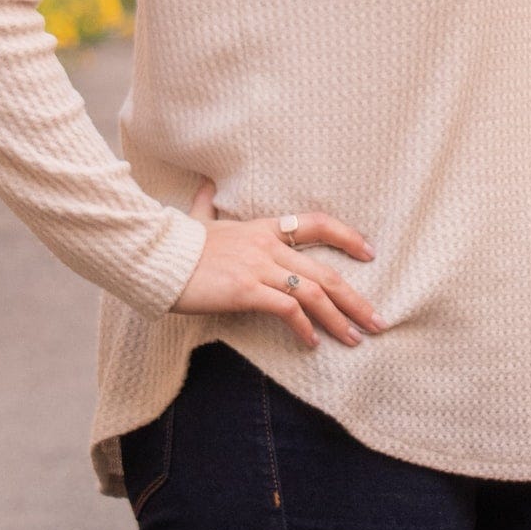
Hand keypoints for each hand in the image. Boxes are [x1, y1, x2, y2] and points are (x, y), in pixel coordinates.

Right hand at [173, 183, 384, 350]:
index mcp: (263, 228)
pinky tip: (312, 343)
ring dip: (339, 320)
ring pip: (313, 293)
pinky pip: (287, 310)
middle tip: (376, 321)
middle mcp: (267, 246)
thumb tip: (208, 185)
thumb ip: (207, 205)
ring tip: (355, 339)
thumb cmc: (176, 243)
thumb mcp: (197, 220)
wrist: (153, 255)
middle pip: (325, 272)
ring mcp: (258, 268)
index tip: (370, 253)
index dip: (348, 237)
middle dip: (356, 300)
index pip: (317, 224)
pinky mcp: (245, 290)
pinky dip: (304, 328)